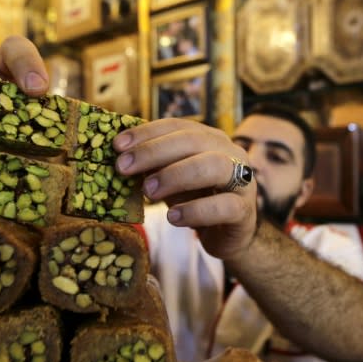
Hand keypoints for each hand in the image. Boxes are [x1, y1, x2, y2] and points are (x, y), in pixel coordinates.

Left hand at [113, 118, 257, 259]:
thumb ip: (154, 167)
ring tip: (147, 191)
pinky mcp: (245, 211)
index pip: (178, 126)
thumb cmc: (198, 199)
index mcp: (210, 139)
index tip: (117, 146)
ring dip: (175, 175)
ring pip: (213, 167)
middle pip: (193, 141)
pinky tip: (173, 218)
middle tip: (123, 168)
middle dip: (154, 152)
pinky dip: (196, 211)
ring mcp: (242, 180)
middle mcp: (230, 152)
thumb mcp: (173, 179)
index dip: (147, 133)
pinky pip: (223, 206)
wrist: (227, 235)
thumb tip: (120, 159)